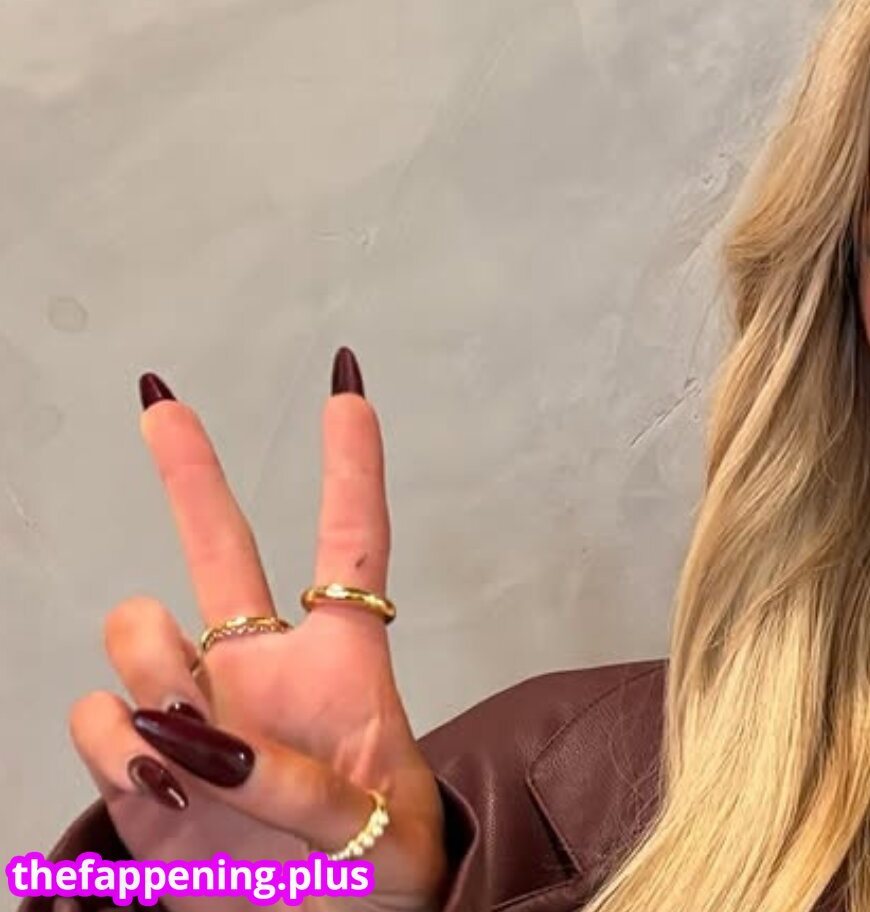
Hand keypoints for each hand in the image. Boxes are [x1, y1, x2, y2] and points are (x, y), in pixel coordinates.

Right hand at [65, 349, 446, 911]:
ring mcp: (198, 720)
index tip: (347, 386)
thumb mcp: (389, 842)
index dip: (352, 468)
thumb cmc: (384, 888)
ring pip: (139, 630)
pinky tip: (163, 784)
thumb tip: (212, 750)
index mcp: (346, 671)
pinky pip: (101, 722)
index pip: (352, 550)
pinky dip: (120, 747)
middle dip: (189, 473)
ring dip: (156, 664)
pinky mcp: (143, 778)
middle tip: (161, 402)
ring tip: (197, 744)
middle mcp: (263, 676)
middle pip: (223, 552)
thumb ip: (313, 792)